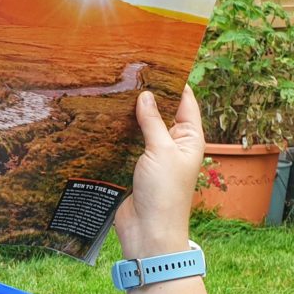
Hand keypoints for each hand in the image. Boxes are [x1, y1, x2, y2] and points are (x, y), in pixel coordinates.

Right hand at [114, 86, 205, 259]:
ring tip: (114, 91)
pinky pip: (127, 144)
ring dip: (130, 115)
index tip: (158, 62)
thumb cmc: (164, 193)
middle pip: (162, 112)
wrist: (148, 232)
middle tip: (129, 73)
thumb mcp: (160, 151)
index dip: (174, 82)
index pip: (185, 101)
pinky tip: (104, 119)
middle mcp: (173, 145)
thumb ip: (152, 121)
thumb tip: (145, 95)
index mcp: (190, 138)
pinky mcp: (134, 167)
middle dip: (148, 95)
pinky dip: (118, 133)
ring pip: (142, 128)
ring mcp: (153, 156)